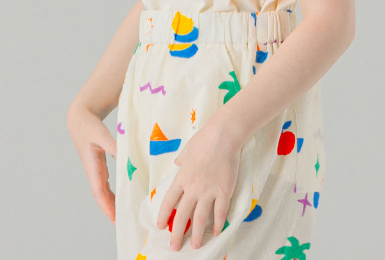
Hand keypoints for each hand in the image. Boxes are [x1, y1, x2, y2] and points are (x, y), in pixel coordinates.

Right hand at [66, 102, 116, 223]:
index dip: (106, 205)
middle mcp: (93, 171)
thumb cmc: (90, 126)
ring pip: (104, 192)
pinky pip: (106, 185)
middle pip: (101, 196)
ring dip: (112, 204)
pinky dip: (113, 194)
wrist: (80, 119)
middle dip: (110, 210)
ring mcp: (96, 170)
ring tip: (124, 215)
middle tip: (123, 223)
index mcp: (92, 166)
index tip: (114, 217)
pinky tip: (122, 198)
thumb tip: (126, 157)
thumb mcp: (102, 134)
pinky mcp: (100, 167)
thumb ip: (113, 145)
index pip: (99, 190)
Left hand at [156, 118, 242, 250]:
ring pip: (200, 219)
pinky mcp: (224, 191)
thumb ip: (182, 159)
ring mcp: (208, 192)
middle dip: (177, 234)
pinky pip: (220, 212)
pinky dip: (218, 224)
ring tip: (195, 246)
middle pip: (182, 216)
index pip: (169, 202)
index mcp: (181, 178)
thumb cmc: (205, 139)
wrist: (223, 136)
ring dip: (197, 235)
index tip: (160, 226)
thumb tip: (177, 163)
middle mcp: (192, 188)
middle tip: (174, 247)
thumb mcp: (187, 149)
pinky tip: (217, 232)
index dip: (164, 216)